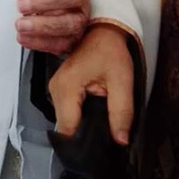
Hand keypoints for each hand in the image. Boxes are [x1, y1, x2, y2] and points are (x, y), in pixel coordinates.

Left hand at [1, 0, 89, 53]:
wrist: (57, 12)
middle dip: (44, 1)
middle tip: (20, 5)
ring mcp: (79, 18)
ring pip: (69, 23)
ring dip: (42, 25)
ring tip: (20, 24)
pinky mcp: (73, 39)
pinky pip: (61, 43)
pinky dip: (41, 42)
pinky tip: (24, 37)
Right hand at [48, 24, 133, 144]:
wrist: (102, 32)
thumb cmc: (110, 51)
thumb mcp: (122, 81)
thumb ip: (122, 112)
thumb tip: (120, 141)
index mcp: (66, 86)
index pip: (68, 130)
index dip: (85, 142)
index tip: (102, 147)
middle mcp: (55, 88)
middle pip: (65, 128)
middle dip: (84, 136)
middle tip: (106, 136)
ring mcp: (55, 89)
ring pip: (65, 122)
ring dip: (82, 127)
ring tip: (102, 124)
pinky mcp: (60, 89)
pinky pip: (67, 112)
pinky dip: (79, 117)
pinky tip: (94, 114)